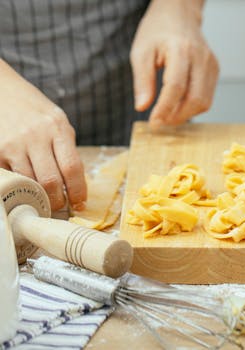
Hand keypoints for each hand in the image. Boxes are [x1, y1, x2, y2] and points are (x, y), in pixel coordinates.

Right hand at [0, 61, 85, 210]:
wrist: (1, 90)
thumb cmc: (33, 109)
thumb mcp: (57, 122)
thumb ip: (65, 148)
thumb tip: (74, 184)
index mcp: (57, 128)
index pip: (72, 168)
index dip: (78, 191)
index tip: (80, 203)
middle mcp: (35, 136)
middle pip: (50, 180)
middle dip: (58, 201)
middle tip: (60, 207)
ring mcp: (12, 143)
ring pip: (29, 182)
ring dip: (38, 197)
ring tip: (43, 201)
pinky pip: (10, 176)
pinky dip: (19, 186)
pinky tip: (24, 187)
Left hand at [131, 0, 218, 128]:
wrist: (179, 14)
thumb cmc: (158, 31)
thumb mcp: (141, 52)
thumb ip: (142, 81)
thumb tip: (142, 107)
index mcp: (180, 50)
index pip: (175, 87)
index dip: (165, 109)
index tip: (154, 122)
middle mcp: (201, 58)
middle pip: (195, 99)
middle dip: (177, 116)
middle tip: (160, 122)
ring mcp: (211, 64)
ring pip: (204, 102)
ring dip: (186, 114)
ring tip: (168, 115)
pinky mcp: (215, 70)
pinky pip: (207, 97)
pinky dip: (193, 106)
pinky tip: (179, 104)